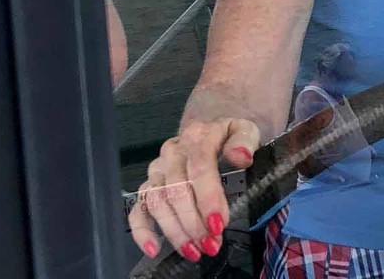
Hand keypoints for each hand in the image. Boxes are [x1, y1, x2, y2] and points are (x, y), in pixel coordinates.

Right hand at [127, 119, 259, 261]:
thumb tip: (240, 156)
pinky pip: (138, 209)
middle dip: (193, 222)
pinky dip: (142, 231)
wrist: (214, 132)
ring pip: (157, 202)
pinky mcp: (148, 186)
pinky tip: (154, 248)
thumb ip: (245, 141)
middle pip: (176, 189)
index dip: (208, 198)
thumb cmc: (231, 138)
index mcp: (198, 136)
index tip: (218, 224)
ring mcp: (157, 170)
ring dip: (174, 230)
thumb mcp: (245, 132)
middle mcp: (172, 152)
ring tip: (194, 251)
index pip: (200, 167)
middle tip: (211, 244)